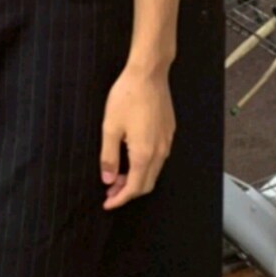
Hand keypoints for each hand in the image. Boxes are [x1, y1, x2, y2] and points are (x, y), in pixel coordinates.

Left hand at [99, 67, 175, 209]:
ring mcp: (167, 142)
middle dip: (128, 191)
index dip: (120, 199)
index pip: (134, 188)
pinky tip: (132, 157)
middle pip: (147, 184)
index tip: (107, 203)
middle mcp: (160, 152)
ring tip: (118, 175)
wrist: (149, 73)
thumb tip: (108, 180)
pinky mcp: (169, 131)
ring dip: (137, 178)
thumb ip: (109, 156)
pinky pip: (159, 158)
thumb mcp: (110, 127)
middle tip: (109, 190)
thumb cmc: (127, 97)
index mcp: (144, 154)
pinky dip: (145, 165)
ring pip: (154, 171)